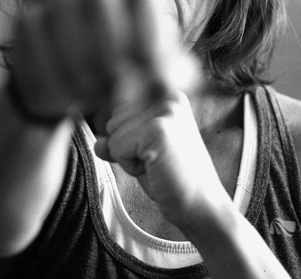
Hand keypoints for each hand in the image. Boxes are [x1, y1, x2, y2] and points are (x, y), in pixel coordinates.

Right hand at [8, 0, 196, 127]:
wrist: (75, 86)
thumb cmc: (127, 73)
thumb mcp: (156, 73)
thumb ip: (172, 75)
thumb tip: (172, 81)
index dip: (147, 30)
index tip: (152, 74)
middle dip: (110, 47)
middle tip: (121, 91)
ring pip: (64, 21)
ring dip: (82, 69)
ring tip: (98, 98)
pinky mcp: (28, 19)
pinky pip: (35, 44)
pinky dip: (52, 77)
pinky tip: (68, 97)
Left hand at [95, 89, 229, 232]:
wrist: (201, 205)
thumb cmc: (173, 177)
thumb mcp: (142, 149)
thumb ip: (118, 137)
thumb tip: (99, 141)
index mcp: (169, 93)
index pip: (120, 109)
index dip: (130, 138)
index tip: (158, 150)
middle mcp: (168, 95)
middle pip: (114, 118)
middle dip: (128, 145)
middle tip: (159, 159)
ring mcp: (165, 110)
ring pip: (112, 131)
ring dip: (128, 155)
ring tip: (158, 163)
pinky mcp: (157, 129)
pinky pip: (116, 146)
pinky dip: (129, 165)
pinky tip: (156, 168)